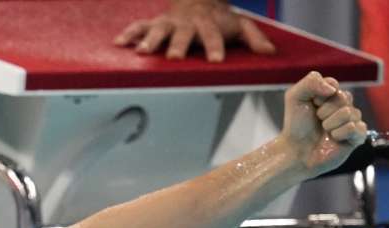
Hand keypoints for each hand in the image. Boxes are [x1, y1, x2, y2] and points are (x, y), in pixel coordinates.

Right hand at [114, 0, 274, 62]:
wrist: (199, 0)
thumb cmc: (218, 19)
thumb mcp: (239, 25)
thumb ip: (254, 38)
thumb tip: (269, 52)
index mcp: (208, 24)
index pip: (212, 35)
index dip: (214, 47)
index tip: (216, 60)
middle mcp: (187, 23)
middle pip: (182, 33)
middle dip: (178, 44)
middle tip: (174, 57)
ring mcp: (169, 22)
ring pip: (159, 30)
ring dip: (150, 40)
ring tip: (144, 53)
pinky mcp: (154, 23)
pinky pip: (139, 26)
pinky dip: (129, 34)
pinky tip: (119, 43)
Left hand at [278, 72, 368, 177]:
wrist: (295, 151)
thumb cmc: (296, 125)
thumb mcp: (295, 96)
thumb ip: (311, 81)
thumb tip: (333, 88)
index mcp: (331, 95)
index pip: (333, 85)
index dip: (320, 96)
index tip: (311, 105)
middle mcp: (344, 106)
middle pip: (344, 97)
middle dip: (325, 110)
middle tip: (317, 120)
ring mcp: (352, 121)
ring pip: (349, 113)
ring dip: (330, 123)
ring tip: (324, 131)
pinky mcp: (357, 137)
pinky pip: (355, 127)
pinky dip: (340, 133)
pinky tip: (333, 139)